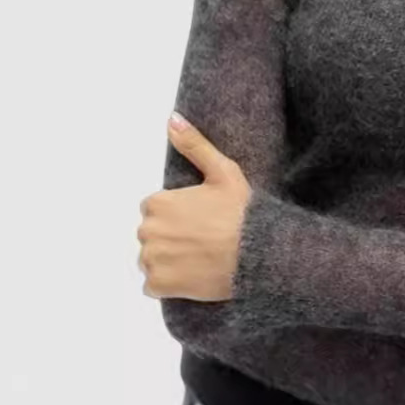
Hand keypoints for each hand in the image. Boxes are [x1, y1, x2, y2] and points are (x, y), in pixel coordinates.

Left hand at [137, 112, 253, 301]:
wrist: (257, 255)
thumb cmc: (241, 212)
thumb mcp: (223, 172)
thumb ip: (194, 145)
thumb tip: (172, 119)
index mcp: (158, 203)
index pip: (155, 209)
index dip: (177, 214)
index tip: (199, 219)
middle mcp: (148, 231)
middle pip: (152, 234)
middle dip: (170, 236)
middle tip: (202, 239)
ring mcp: (152, 260)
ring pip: (152, 259)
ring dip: (168, 260)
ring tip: (199, 258)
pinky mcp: (159, 286)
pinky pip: (153, 285)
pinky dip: (168, 283)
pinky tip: (192, 276)